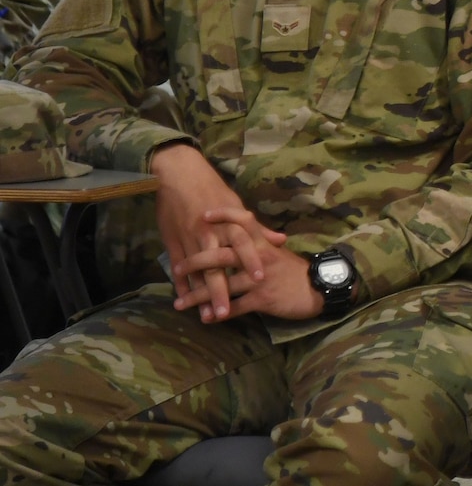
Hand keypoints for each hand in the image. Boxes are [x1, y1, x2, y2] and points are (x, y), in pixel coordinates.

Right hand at [151, 144, 282, 319]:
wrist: (178, 175)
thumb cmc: (212, 189)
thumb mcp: (236, 204)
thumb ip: (256, 228)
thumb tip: (280, 240)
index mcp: (228, 222)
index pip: (242, 243)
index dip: (251, 261)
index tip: (260, 280)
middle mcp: (209, 232)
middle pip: (215, 265)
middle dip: (220, 289)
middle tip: (225, 312)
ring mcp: (188, 239)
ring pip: (195, 272)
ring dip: (200, 294)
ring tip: (206, 316)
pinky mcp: (172, 242)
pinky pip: (178, 267)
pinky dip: (181, 284)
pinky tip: (185, 300)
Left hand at [172, 207, 321, 321]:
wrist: (319, 288)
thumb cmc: (293, 270)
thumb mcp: (277, 251)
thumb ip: (258, 241)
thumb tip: (238, 231)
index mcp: (263, 243)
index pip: (243, 222)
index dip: (224, 216)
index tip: (203, 215)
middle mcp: (259, 258)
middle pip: (222, 255)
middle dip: (195, 262)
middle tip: (176, 269)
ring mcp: (260, 279)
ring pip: (223, 285)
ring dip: (199, 296)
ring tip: (179, 304)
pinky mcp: (263, 299)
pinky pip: (236, 307)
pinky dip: (219, 314)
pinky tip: (206, 319)